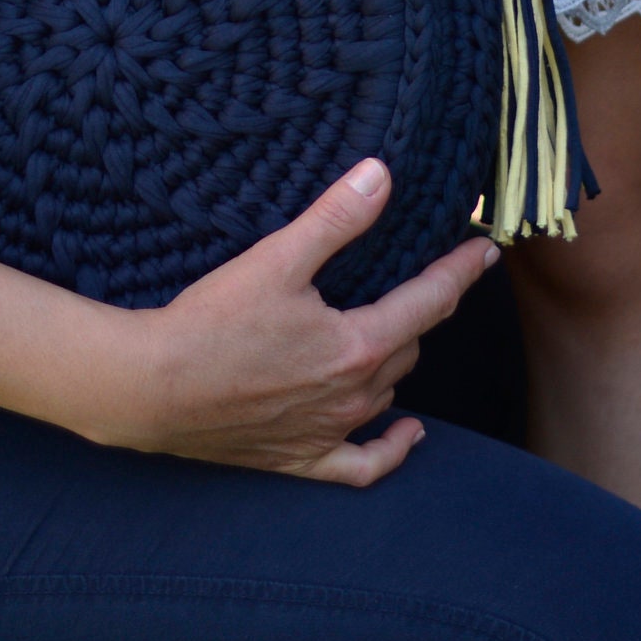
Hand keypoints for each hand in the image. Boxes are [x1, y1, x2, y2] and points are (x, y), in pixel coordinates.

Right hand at [116, 158, 496, 484]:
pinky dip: (392, 451)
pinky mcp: (300, 458)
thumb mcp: (277, 258)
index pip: (429, 302)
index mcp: (358, 345)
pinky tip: (408, 434)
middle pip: (410, 345)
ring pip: (388, 392)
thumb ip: (336, 219)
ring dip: (398, 359)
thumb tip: (382, 176)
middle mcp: (356, 395)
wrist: (154, 389)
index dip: (459, 271)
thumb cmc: (213, 321)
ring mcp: (330, 431)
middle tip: (423, 279)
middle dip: (421, 309)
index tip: (485, 249)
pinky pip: (363, 465)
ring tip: (400, 330)